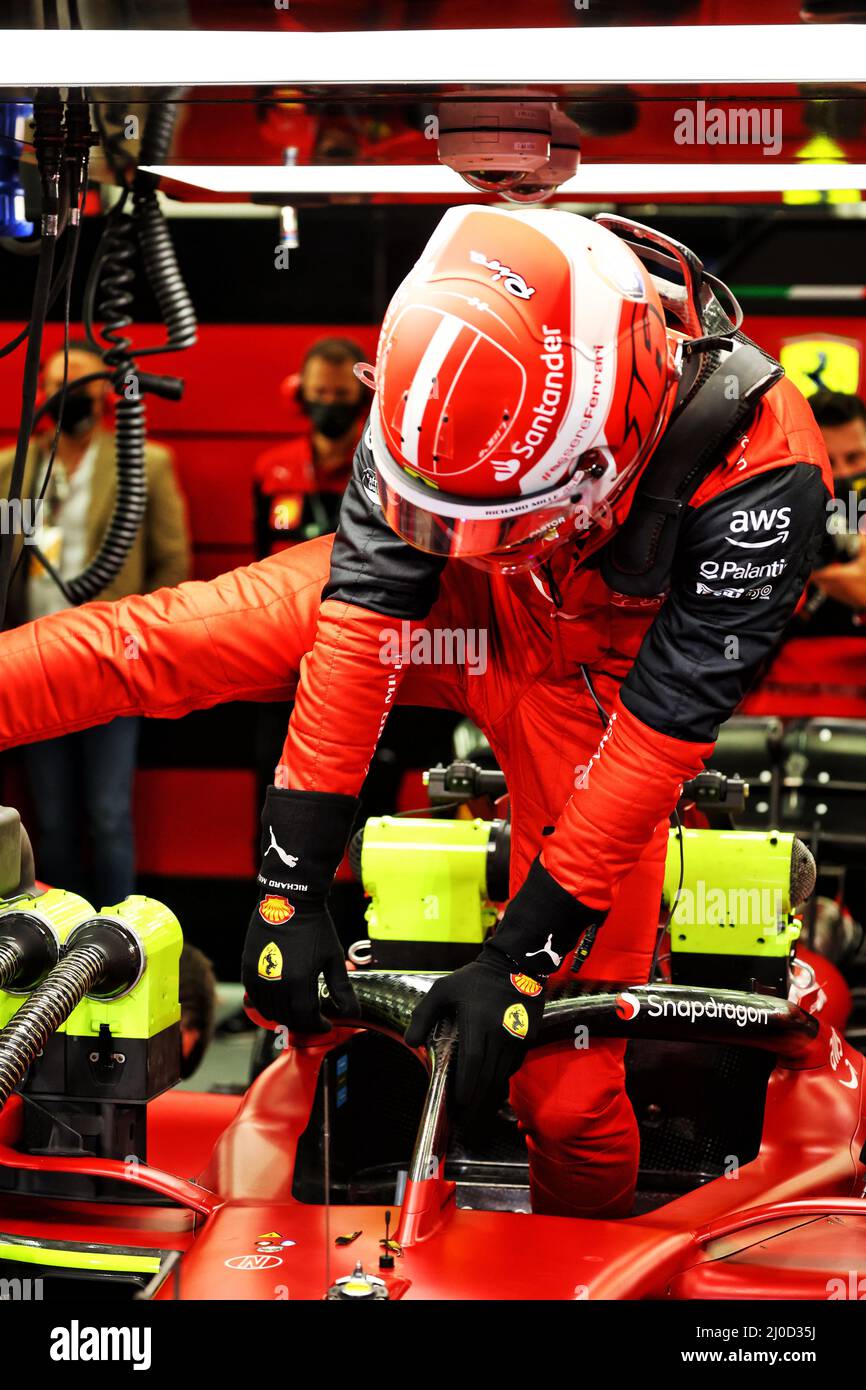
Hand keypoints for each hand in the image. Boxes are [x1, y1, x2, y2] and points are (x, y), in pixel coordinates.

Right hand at [242, 903, 356, 1032]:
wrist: (290, 901)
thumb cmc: (315, 928)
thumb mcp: (333, 958)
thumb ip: (342, 989)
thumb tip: (353, 1013)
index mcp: (299, 981)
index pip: (307, 1018)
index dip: (318, 1025)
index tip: (326, 1024)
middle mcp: (276, 983)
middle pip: (288, 1017)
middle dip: (304, 1023)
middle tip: (314, 1020)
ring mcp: (259, 977)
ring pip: (270, 1011)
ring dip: (285, 1016)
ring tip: (299, 1012)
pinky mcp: (248, 968)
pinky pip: (255, 998)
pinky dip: (267, 1006)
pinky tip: (279, 1002)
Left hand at [405, 945, 545, 1113]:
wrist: (515, 964)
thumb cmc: (474, 979)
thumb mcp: (443, 989)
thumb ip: (423, 1015)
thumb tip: (411, 1042)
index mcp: (477, 1022)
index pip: (473, 1063)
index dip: (466, 1086)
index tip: (459, 1103)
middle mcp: (499, 1033)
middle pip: (489, 1077)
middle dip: (478, 1103)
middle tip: (468, 1123)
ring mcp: (517, 1036)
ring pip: (503, 1074)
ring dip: (491, 1096)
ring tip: (479, 1114)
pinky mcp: (528, 1036)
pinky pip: (514, 1064)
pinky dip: (503, 1078)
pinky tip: (493, 1087)